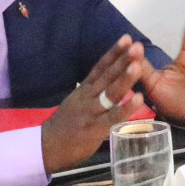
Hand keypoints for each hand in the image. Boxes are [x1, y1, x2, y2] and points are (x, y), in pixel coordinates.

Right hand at [41, 35, 146, 172]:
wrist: (46, 147)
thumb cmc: (65, 125)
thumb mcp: (77, 102)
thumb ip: (93, 92)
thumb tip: (112, 80)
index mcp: (84, 90)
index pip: (100, 67)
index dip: (113, 53)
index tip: (127, 38)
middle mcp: (87, 97)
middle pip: (107, 75)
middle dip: (123, 60)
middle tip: (137, 45)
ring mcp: (91, 112)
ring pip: (110, 93)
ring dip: (124, 78)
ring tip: (138, 65)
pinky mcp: (94, 128)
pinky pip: (112, 117)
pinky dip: (126, 108)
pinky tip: (138, 99)